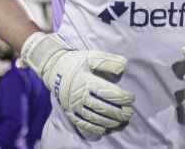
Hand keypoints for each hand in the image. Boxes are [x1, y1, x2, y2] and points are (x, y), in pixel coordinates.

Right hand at [18, 32, 133, 134]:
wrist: (54, 68)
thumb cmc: (76, 62)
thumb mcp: (91, 56)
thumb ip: (108, 60)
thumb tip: (124, 65)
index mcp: (86, 80)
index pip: (107, 92)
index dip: (121, 97)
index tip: (131, 98)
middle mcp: (79, 95)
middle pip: (102, 107)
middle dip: (119, 112)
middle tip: (130, 112)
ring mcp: (73, 105)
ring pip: (94, 118)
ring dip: (110, 121)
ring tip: (121, 121)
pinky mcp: (69, 112)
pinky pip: (82, 123)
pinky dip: (93, 128)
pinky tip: (104, 129)